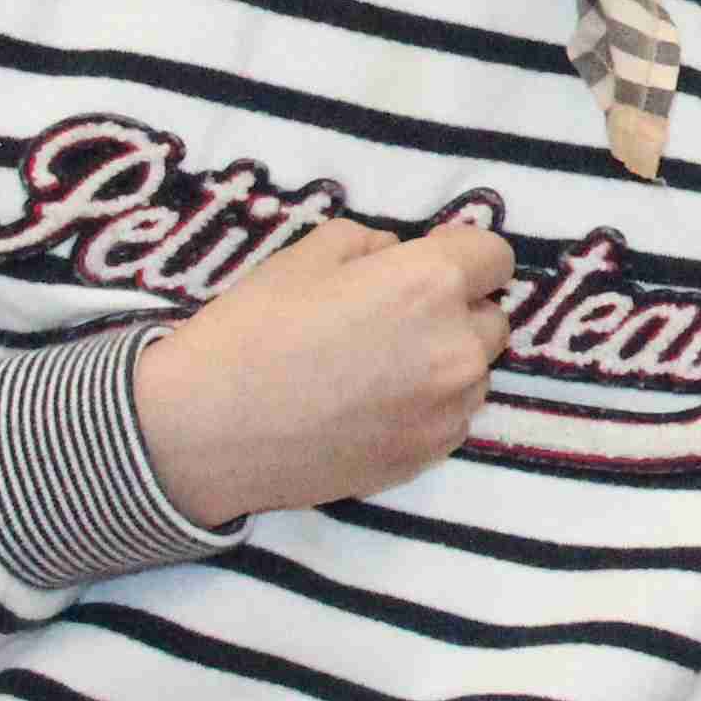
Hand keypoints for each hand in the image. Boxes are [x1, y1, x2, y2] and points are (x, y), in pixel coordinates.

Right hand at [133, 211, 514, 525]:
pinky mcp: (429, 455)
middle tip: (393, 318)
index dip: (462, 254)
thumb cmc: (250, 331)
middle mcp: (457, 349)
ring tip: (377, 366)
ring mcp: (447, 410)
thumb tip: (400, 256)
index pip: (495, 256)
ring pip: (475, 371)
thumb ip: (372, 245)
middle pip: (491, 317)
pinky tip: (371, 405)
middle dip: (456, 310)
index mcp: (430, 285)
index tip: (428, 262)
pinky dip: (428, 405)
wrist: (205, 431)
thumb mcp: (305, 255)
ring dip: (446, 360)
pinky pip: (452, 416)